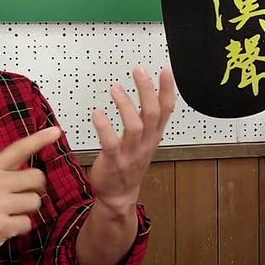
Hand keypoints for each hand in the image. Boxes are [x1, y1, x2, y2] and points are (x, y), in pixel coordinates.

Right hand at [0, 126, 61, 262]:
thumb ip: (0, 172)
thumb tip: (28, 171)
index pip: (19, 149)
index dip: (40, 139)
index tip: (56, 132)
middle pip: (38, 178)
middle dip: (36, 188)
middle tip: (23, 195)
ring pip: (35, 202)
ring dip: (27, 209)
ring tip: (8, 213)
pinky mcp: (1, 227)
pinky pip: (27, 223)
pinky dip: (19, 227)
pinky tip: (3, 227)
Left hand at [88, 66, 174, 211]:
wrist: (119, 194)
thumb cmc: (130, 163)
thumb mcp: (147, 139)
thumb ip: (149, 118)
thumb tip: (150, 91)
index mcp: (154, 135)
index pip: (167, 109)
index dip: (168, 89)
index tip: (165, 71)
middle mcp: (146, 142)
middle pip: (152, 113)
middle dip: (147, 90)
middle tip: (139, 71)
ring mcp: (131, 153)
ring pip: (134, 127)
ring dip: (125, 105)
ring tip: (115, 88)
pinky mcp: (114, 161)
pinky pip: (111, 143)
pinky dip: (104, 127)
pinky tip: (97, 113)